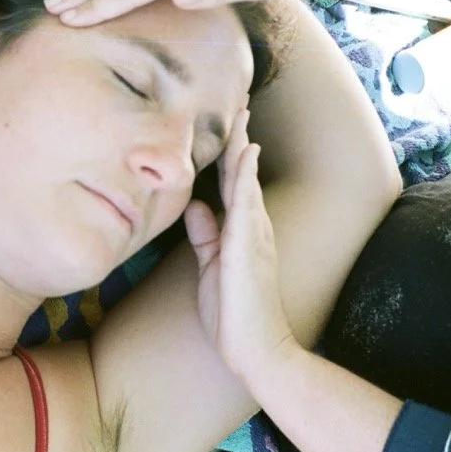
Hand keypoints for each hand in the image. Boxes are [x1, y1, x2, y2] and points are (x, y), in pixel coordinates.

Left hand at [183, 109, 293, 379]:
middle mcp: (251, 225)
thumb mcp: (210, 266)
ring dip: (241, 144)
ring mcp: (253, 232)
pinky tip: (245, 151)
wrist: (255, 348)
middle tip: (236, 102)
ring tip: (240, 112)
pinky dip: (244, 174)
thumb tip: (195, 207)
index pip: (230, 183)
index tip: (224, 123)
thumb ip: (205, 236)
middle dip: (237, 137)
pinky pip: (246, 202)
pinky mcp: (248, 245)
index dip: (225, 153)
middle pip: (240, 172)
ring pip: (244, 179)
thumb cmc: (233, 313)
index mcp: (240, 230)